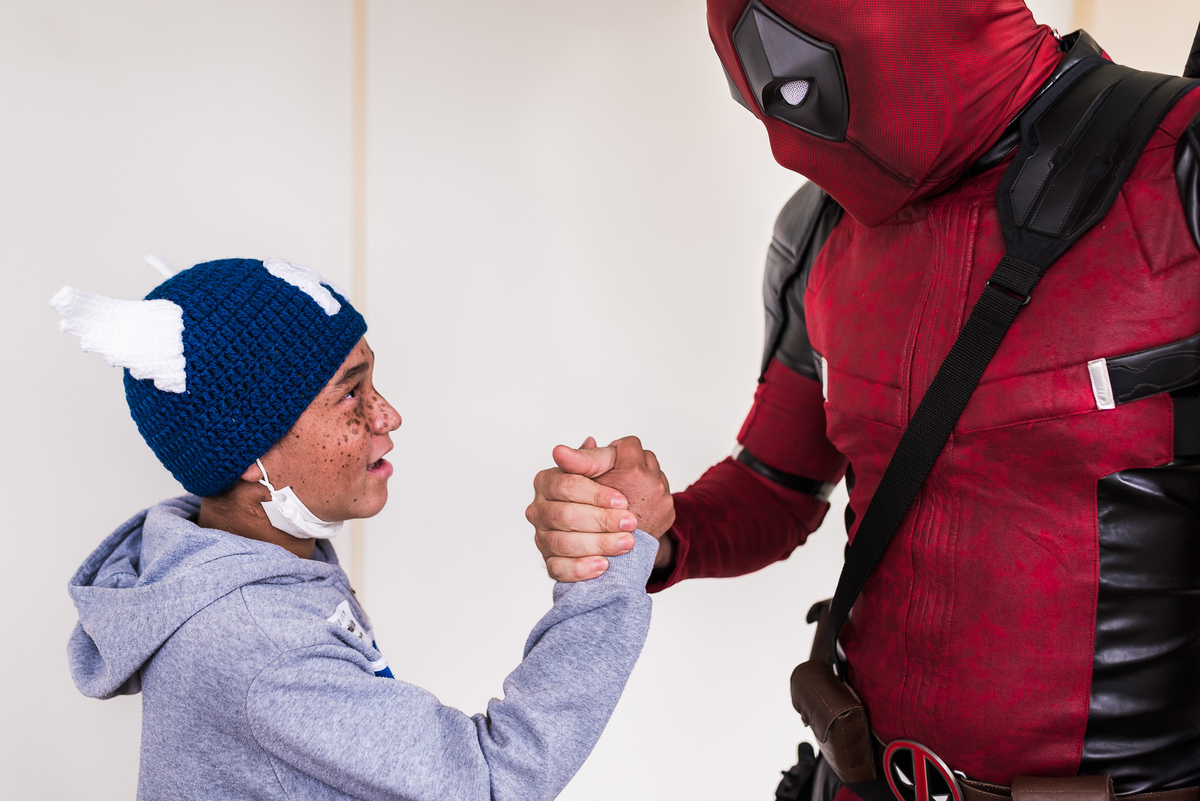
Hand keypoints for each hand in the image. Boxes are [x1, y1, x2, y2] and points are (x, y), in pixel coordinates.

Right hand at [527, 436, 675, 581]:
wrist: (616, 525)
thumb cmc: (609, 490)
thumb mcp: (606, 468)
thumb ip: (595, 457)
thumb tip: (582, 443)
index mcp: (547, 481)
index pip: (566, 485)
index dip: (595, 494)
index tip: (623, 499)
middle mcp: (539, 509)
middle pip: (565, 516)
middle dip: (601, 521)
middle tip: (631, 523)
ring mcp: (543, 537)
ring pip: (563, 544)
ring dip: (599, 544)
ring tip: (627, 543)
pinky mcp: (551, 562)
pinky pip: (558, 570)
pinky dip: (581, 569)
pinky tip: (604, 565)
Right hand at [593, 436, 674, 538]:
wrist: (614, 557)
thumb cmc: (593, 518)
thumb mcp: (583, 485)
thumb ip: (586, 460)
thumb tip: (589, 439)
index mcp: (632, 472)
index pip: (629, 444)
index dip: (616, 451)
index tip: (610, 462)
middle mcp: (653, 484)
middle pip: (645, 457)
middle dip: (632, 464)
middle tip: (618, 477)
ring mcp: (664, 499)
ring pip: (655, 475)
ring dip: (642, 480)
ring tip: (626, 494)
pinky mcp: (669, 512)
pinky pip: (662, 493)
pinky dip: (650, 497)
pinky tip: (635, 506)